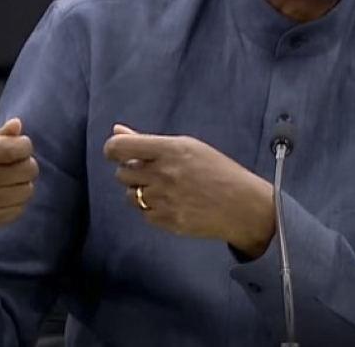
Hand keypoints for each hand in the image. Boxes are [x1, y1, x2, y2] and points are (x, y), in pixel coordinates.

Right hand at [0, 118, 38, 242]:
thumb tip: (16, 125)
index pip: (12, 148)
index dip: (24, 145)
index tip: (21, 146)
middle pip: (25, 170)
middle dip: (28, 164)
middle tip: (18, 163)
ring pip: (26, 191)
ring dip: (24, 183)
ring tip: (11, 179)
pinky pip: (19, 209)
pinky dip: (17, 201)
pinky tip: (5, 195)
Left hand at [103, 125, 275, 257]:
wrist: (242, 205)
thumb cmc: (216, 170)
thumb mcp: (186, 146)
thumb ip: (146, 140)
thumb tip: (117, 131)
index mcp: (169, 150)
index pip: (120, 149)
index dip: (112, 150)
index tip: (116, 153)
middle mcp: (163, 174)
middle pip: (122, 174)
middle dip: (131, 172)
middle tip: (152, 172)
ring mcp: (164, 200)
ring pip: (130, 195)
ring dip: (140, 191)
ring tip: (165, 188)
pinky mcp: (167, 221)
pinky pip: (144, 214)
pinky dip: (152, 209)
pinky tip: (172, 203)